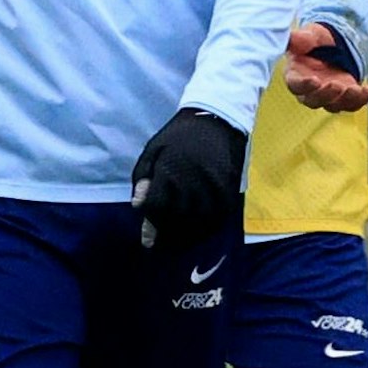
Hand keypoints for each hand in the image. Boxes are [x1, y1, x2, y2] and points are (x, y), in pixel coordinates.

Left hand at [130, 109, 247, 250]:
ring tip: (178, 246)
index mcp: (170, 169)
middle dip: (167, 237)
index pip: (156, 207)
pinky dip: (209, 231)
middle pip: (177, 219)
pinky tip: (199, 235)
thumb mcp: (153, 150)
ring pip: (200, 223)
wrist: (217, 118)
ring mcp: (214, 185)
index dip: (151, 226)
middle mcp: (193, 179)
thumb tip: (138, 207)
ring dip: (188, 239)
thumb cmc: (179, 136)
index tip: (148, 240)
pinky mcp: (229, 188)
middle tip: (161, 248)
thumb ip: (143, 178)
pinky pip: (220, 217)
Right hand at [284, 23, 367, 112]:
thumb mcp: (310, 35)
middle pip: (313, 101)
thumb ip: (301, 38)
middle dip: (325, 95)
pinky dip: (361, 100)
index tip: (314, 80)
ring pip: (333, 106)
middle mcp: (310, 90)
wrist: (334, 45)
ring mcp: (328, 95)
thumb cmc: (316, 41)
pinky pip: (352, 104)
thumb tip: (292, 38)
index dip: (303, 85)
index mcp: (296, 75)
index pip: (295, 85)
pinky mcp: (344, 96)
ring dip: (345, 100)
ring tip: (355, 89)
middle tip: (336, 85)